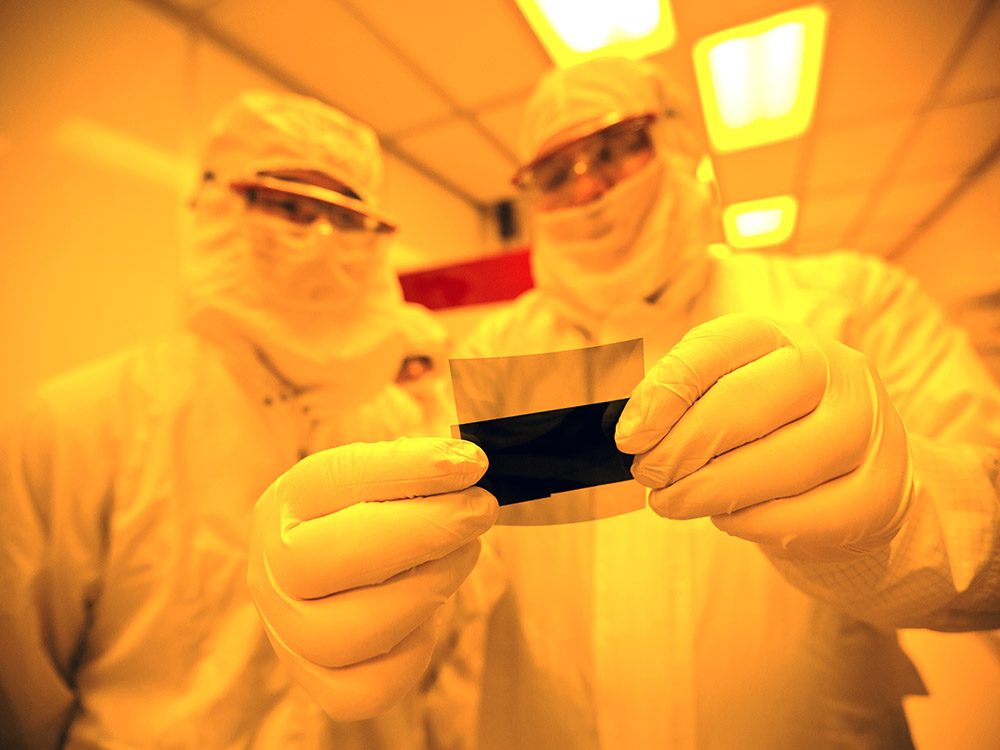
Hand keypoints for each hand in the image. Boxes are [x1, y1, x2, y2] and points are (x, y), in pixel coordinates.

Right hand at [247, 437, 496, 719]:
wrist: (336, 569)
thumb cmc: (368, 514)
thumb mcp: (381, 478)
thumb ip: (416, 471)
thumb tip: (467, 466)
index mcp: (284, 504)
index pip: (336, 481)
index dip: (408, 471)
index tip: (469, 463)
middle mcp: (271, 571)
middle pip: (332, 560)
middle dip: (423, 532)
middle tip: (480, 509)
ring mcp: (288, 635)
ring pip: (351, 633)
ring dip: (427, 589)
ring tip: (466, 552)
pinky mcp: (319, 683)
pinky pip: (366, 689)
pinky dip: (411, 655)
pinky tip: (431, 615)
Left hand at [615, 314, 912, 560]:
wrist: (851, 465)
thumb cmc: (766, 421)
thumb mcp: (723, 389)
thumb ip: (679, 399)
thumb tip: (631, 431)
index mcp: (782, 334)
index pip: (716, 347)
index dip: (664, 392)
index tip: (628, 436)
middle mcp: (836, 370)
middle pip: (743, 405)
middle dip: (681, 448)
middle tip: (647, 475)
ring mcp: (868, 430)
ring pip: (775, 466)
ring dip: (707, 493)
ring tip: (670, 502)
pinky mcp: (880, 491)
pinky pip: (804, 516)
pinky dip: (751, 523)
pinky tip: (727, 517)